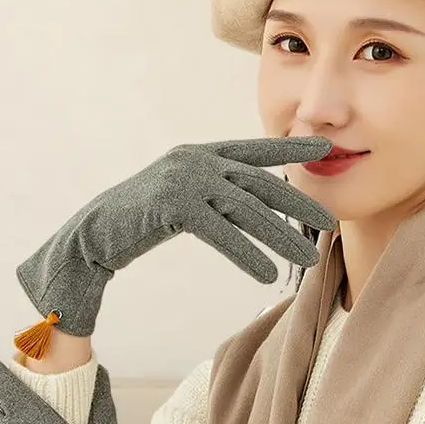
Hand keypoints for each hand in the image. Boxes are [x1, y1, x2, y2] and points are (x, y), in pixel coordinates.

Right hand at [16, 135, 335, 336]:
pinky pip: (220, 232)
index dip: (291, 151)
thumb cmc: (141, 220)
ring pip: (246, 208)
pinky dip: (246, 253)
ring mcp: (184, 179)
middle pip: (259, 182)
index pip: (255, 151)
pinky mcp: (173, 205)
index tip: (324, 151)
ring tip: (307, 260)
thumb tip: (254, 205)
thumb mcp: (184, 198)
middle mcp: (196, 160)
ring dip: (280, 237)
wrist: (93, 234)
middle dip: (299, 204)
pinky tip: (266, 272)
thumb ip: (216, 194)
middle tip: (331, 223)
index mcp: (201, 154)